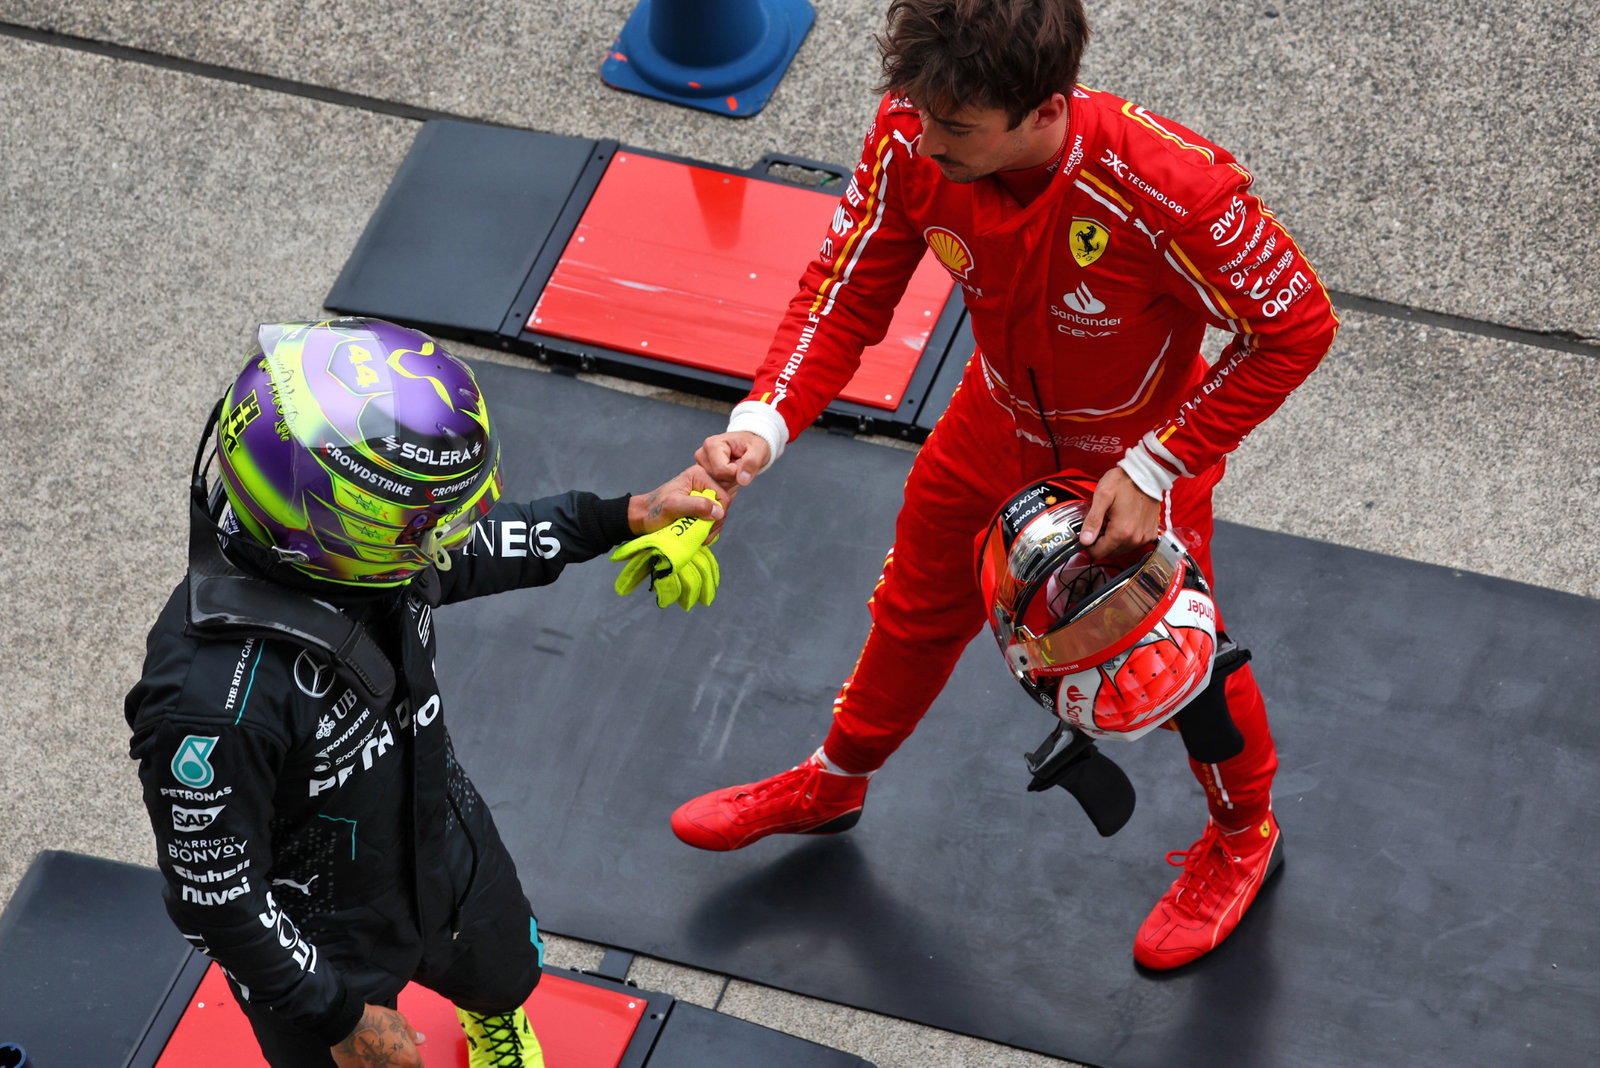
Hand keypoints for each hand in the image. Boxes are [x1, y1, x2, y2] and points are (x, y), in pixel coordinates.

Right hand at [331, 1004, 421, 1067]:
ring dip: (384, 1065)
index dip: (412, 1060)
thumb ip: (411, 1034)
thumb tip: (420, 1039)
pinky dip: (368, 1065)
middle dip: (398, 1064)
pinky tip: (364, 1059)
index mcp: (408, 1058)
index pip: (418, 1066)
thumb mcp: (399, 1021)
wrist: (349, 1025)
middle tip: (389, 1054)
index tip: (406, 1055)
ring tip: (375, 1055)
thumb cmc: (374, 1021)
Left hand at [613, 489, 720, 610]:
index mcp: (699, 476)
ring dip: (711, 529)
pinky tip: (699, 536)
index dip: (718, 513)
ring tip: (699, 537)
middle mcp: (703, 484)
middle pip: (722, 506)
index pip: (722, 496)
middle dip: (714, 523)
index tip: (706, 527)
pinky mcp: (699, 508)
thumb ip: (695, 506)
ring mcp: (702, 496)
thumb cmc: (654, 511)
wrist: (641, 519)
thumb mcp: (673, 507)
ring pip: (718, 515)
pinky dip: (708, 530)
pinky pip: (712, 520)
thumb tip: (718, 511)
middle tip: (702, 536)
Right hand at [695, 431, 770, 496]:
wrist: (748, 446)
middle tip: (740, 466)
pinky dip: (727, 486)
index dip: (736, 472)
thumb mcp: (759, 449)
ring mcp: (701, 466)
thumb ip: (752, 462)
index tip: (742, 463)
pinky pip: (716, 490)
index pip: (721, 471)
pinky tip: (731, 476)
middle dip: (733, 478)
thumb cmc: (752, 445)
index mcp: (711, 445)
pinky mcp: (704, 475)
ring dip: (731, 482)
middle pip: (717, 480)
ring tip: (736, 469)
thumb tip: (742, 479)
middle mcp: (702, 455)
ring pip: (716, 487)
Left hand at [1077, 468, 1160, 560]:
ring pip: (1122, 550)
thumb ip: (1092, 521)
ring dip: (1113, 540)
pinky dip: (1126, 537)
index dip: (1089, 545)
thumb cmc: (1124, 482)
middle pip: (1110, 553)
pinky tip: (1124, 522)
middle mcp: (1135, 538)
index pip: (1099, 553)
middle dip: (1101, 542)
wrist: (1146, 474)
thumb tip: (1084, 540)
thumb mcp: (1102, 497)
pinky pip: (1134, 543)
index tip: (1088, 533)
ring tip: (1112, 521)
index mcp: (1121, 532)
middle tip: (1100, 523)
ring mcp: (1144, 537)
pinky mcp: (1150, 533)